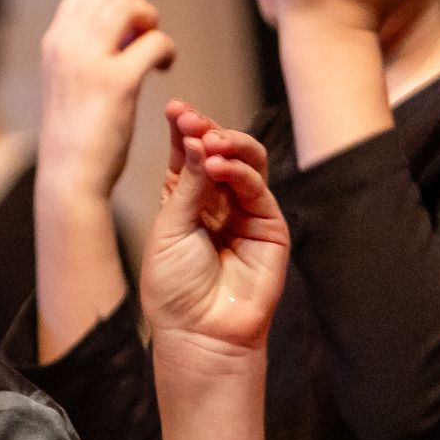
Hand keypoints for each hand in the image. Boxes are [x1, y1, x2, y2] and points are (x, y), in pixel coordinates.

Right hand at [38, 0, 176, 202]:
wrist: (69, 176)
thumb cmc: (74, 134)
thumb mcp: (66, 81)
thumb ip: (84, 50)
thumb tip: (122, 26)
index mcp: (54, 42)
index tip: (129, 25)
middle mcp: (66, 45)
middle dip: (138, 5)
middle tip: (146, 36)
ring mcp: (89, 62)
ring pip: (130, 6)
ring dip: (152, 22)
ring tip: (153, 51)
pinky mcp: (117, 83)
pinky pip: (155, 42)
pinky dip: (167, 50)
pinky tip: (163, 70)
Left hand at [138, 102, 288, 358]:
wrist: (198, 332)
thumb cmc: (174, 287)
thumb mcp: (169, 228)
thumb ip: (186, 185)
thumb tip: (195, 139)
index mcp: (184, 200)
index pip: (186, 154)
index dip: (183, 130)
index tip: (175, 108)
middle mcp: (217, 202)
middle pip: (219, 153)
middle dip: (207, 131)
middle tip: (191, 119)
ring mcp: (246, 213)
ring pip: (246, 164)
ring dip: (227, 146)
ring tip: (208, 141)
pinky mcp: (270, 227)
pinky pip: (258, 190)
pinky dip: (239, 173)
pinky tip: (217, 166)